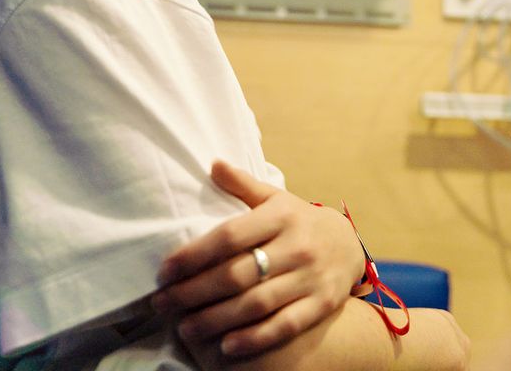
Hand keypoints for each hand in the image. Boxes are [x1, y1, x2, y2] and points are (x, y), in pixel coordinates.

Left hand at [152, 160, 365, 358]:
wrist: (349, 244)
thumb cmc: (298, 222)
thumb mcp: (275, 198)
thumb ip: (242, 185)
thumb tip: (212, 163)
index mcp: (280, 216)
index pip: (229, 236)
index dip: (194, 254)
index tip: (165, 271)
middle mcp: (297, 246)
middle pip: (237, 273)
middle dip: (195, 292)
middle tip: (162, 304)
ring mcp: (311, 277)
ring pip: (257, 303)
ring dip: (216, 319)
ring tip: (184, 329)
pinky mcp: (323, 304)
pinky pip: (286, 325)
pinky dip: (255, 338)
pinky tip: (226, 347)